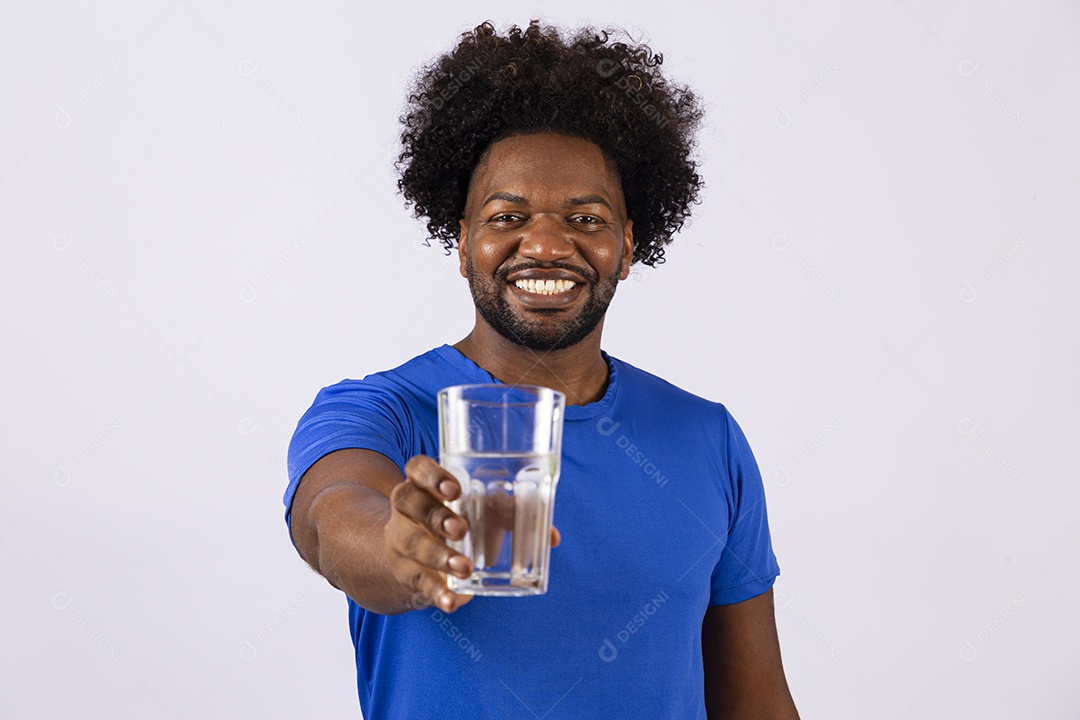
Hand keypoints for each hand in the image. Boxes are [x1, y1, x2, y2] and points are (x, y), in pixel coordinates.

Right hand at [385, 454, 559, 613]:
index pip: (416, 468)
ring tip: (466, 568)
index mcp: (425, 485)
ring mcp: (402, 541)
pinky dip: (436, 592)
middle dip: (436, 516)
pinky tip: (452, 601)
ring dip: (438, 556)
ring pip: (412, 543)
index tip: (454, 489)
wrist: (412, 559)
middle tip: (462, 529)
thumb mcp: (479, 513)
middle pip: (409, 502)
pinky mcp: (407, 572)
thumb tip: (553, 537)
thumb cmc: (454, 524)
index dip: (430, 475)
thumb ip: (512, 516)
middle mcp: (407, 509)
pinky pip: (418, 582)